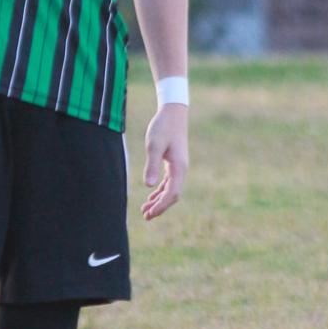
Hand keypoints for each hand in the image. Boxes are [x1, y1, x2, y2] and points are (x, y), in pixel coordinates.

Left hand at [142, 104, 187, 220]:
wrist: (173, 112)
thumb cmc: (163, 127)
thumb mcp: (154, 145)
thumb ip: (152, 165)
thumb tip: (148, 186)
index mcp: (179, 168)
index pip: (172, 194)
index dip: (160, 206)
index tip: (148, 214)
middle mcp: (182, 170)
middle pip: (173, 195)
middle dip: (160, 207)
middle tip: (145, 216)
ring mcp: (180, 167)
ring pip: (171, 190)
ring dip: (159, 201)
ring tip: (145, 210)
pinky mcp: (175, 163)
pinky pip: (169, 182)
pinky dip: (161, 191)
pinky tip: (152, 196)